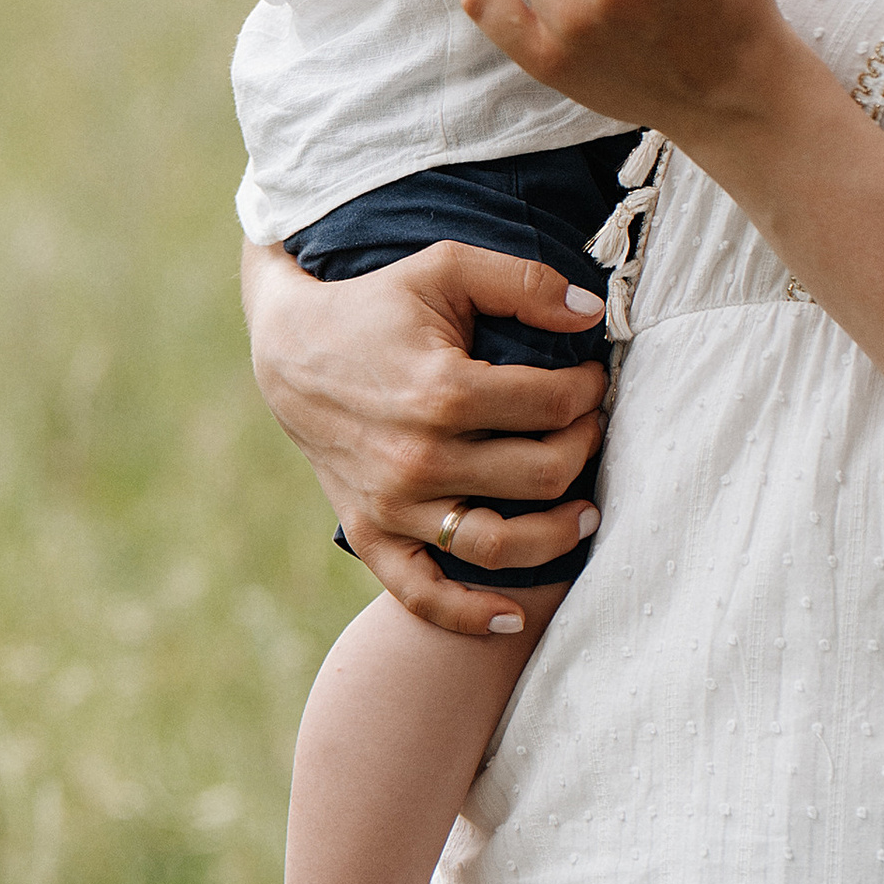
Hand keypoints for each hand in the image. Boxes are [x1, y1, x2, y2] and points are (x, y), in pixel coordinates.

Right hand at [240, 237, 607, 634]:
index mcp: (443, 390)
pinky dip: (471, 615)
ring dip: (556, 536)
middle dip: (583, 449)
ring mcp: (393, 505)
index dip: (587, 391)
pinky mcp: (370, 534)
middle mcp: (420, 457)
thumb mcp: (447, 268)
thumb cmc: (379, 305)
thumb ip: (524, 283)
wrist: (291, 352)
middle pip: (541, 475)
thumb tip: (592, 314)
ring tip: (585, 514)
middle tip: (589, 429)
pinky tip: (514, 614)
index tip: (590, 380)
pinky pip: (424, 594)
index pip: (552, 404)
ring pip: (498, 546)